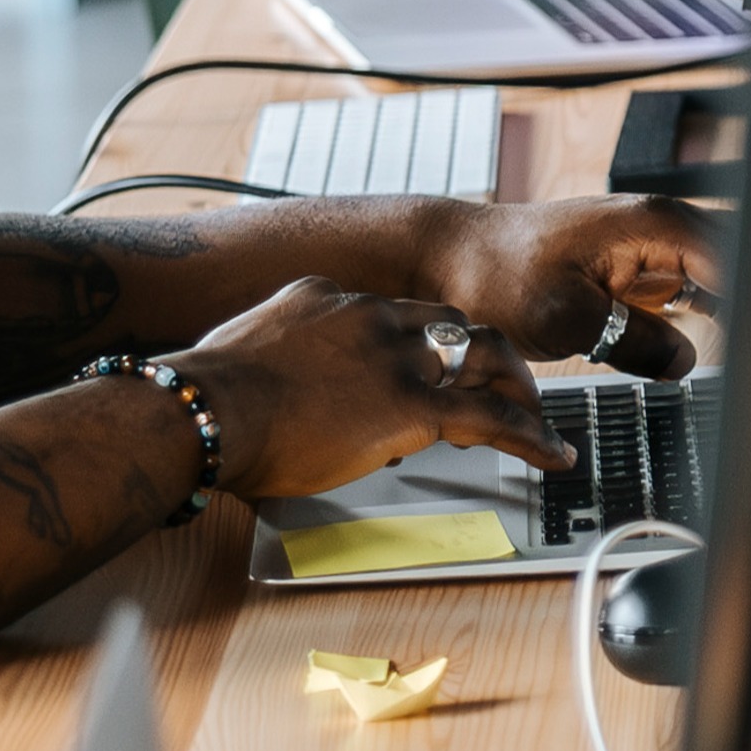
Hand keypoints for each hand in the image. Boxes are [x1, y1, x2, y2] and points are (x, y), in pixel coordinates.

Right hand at [172, 281, 573, 498]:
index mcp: (328, 297)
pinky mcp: (412, 403)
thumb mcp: (247, 351)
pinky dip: (530, 434)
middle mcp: (372, 315)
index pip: (399, 311)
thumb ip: (283, 358)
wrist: (199, 411)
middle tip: (506, 386)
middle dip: (488, 356)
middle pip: (455, 324)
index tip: (433, 364)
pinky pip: (491, 418)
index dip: (426, 341)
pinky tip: (551, 453)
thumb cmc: (204, 400)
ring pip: (486, 358)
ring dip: (519, 388)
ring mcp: (397, 356)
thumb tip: (292, 393)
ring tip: (537, 417)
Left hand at [426, 196, 750, 374]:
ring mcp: (661, 245)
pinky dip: (747, 312)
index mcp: (658, 223)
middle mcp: (669, 225)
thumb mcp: (562, 319)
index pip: (745, 265)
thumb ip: (634, 342)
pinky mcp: (648, 267)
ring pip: (747, 270)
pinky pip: (714, 287)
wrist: (452, 258)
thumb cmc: (495, 274)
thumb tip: (688, 361)